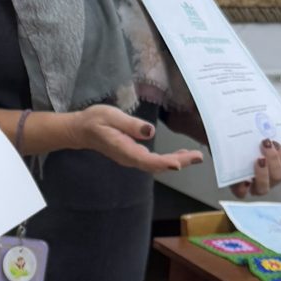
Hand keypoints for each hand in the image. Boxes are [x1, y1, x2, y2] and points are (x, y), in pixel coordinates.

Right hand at [60, 104, 203, 174]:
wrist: (82, 130)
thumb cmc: (95, 121)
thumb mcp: (111, 116)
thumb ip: (130, 125)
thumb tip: (150, 131)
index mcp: (124, 149)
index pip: (146, 160)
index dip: (163, 163)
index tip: (179, 163)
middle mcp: (130, 158)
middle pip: (156, 165)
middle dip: (178, 162)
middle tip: (198, 157)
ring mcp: (132, 158)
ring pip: (157, 165)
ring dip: (176, 161)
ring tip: (194, 156)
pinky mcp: (134, 155)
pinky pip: (154, 161)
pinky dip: (169, 159)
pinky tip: (180, 155)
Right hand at [231, 140, 280, 197]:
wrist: (260, 141)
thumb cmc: (242, 146)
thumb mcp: (233, 149)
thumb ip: (232, 152)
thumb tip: (226, 145)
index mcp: (241, 184)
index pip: (240, 193)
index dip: (242, 189)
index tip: (243, 179)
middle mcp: (259, 186)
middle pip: (263, 188)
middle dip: (262, 173)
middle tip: (259, 158)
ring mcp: (274, 181)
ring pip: (278, 178)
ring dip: (274, 161)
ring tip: (269, 145)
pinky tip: (276, 145)